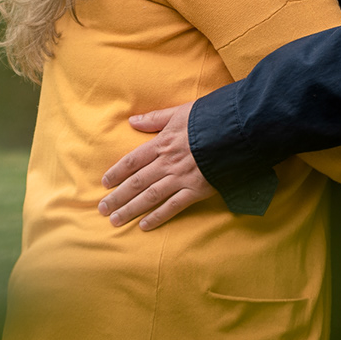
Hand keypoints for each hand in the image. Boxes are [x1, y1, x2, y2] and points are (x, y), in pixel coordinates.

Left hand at [99, 102, 216, 229]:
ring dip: (131, 209)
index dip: (116, 173)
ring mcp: (181, 178)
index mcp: (162, 143)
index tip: (104, 183)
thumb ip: (155, 118)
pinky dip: (158, 217)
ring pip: (150, 196)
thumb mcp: (179, 113)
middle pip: (136, 182)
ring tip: (116, 220)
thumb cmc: (209, 119)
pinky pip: (173, 206)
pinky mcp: (197, 190)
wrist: (238, 130)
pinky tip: (144, 226)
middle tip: (102, 209)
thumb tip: (132, 120)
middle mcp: (167, 163)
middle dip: (117, 197)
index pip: (132, 161)